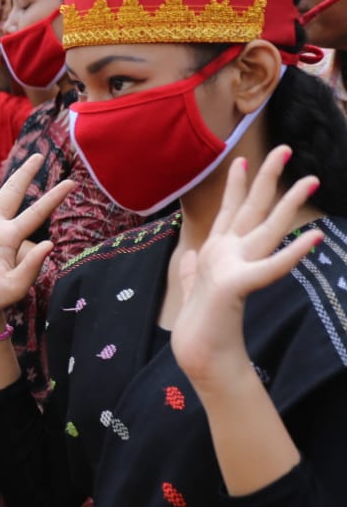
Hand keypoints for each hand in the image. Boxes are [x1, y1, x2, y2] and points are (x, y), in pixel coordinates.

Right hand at [0, 154, 73, 322]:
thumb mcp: (14, 287)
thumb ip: (30, 267)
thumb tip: (49, 244)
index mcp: (12, 240)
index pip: (36, 213)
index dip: (52, 197)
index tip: (71, 183)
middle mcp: (0, 230)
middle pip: (14, 194)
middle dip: (26, 174)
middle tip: (39, 155)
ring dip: (12, 181)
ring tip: (25, 164)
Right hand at [172, 149, 321, 388]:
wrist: (201, 358)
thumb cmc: (203, 328)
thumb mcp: (196, 291)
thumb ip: (193, 270)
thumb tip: (191, 254)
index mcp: (215, 253)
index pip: (230, 211)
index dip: (237, 185)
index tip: (244, 160)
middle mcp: (224, 253)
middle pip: (250, 208)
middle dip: (267, 178)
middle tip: (284, 148)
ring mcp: (228, 267)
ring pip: (264, 227)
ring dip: (288, 202)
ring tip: (310, 179)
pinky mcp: (235, 286)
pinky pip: (271, 268)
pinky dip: (292, 254)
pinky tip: (315, 240)